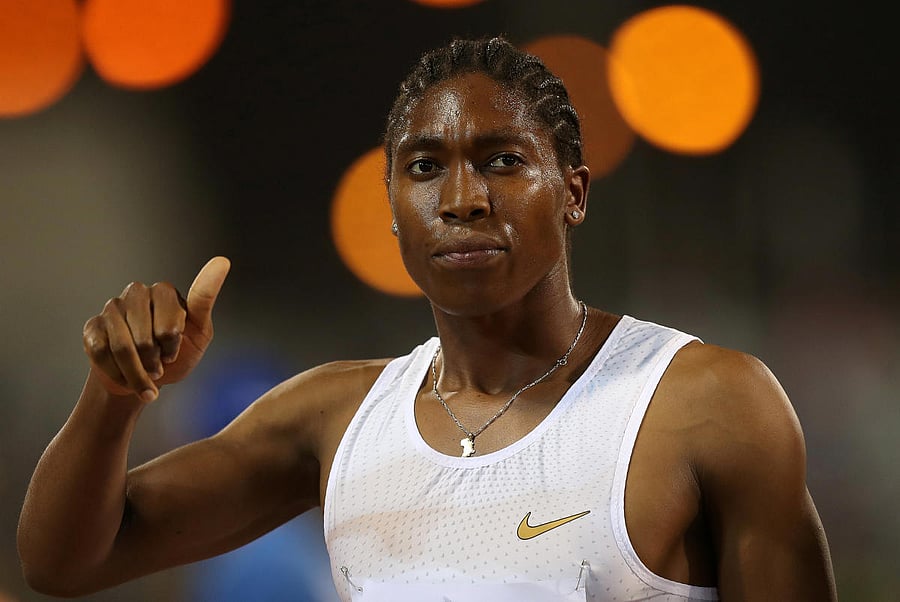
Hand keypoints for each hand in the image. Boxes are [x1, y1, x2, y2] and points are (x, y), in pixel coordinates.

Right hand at [82, 257, 230, 401]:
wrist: (146, 379)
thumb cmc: (176, 354)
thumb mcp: (199, 332)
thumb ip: (204, 300)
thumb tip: (222, 260)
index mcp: (165, 292)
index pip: (169, 324)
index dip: (171, 346)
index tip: (173, 354)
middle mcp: (137, 294)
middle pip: (144, 338)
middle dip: (154, 362)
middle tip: (160, 367)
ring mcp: (112, 308)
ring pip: (122, 347)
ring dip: (136, 372)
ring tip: (146, 375)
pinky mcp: (93, 326)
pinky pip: (102, 353)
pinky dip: (117, 372)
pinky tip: (125, 374)